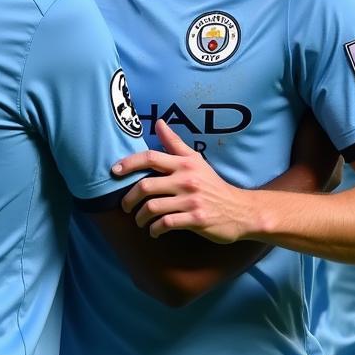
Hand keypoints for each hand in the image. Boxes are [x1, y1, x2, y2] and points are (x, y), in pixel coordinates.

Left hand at [112, 120, 254, 241]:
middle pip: (145, 185)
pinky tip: (154, 231)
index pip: (151, 157)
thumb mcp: (196, 161)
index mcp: (185, 164)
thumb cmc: (213, 185)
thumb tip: (159, 123)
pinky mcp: (195, 219)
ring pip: (152, 207)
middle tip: (126, 206)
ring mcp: (191, 200)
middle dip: (129, 198)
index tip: (114, 171)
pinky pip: (165, 224)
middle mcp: (186, 179)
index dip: (129, 163)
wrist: (240, 210)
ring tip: (140, 221)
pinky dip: (155, 229)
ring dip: (140, 217)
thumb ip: (175, 144)